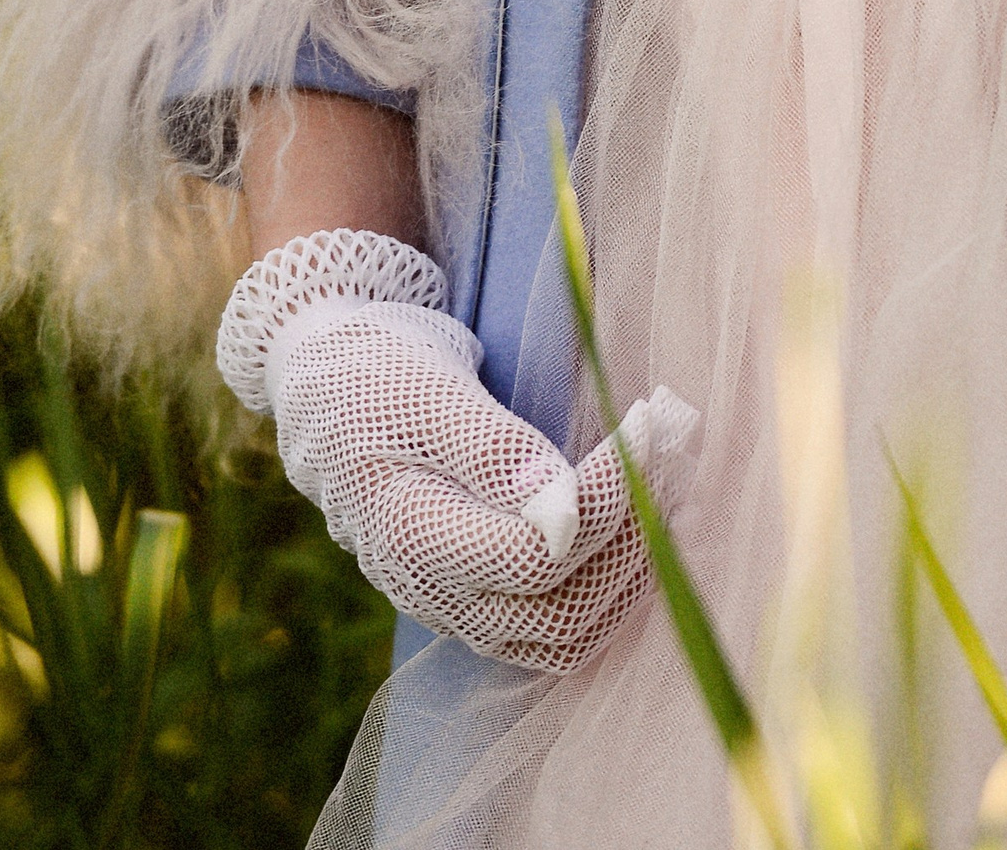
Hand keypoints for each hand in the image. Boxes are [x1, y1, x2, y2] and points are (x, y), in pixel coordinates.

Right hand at [219, 230, 697, 671]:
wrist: (330, 387)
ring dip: (632, 572)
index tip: (651, 420)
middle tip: (675, 451)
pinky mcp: (479, 597)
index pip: (533, 555)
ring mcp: (454, 604)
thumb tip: (562, 509)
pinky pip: (555, 626)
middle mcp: (433, 590)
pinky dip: (609, 590)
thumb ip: (489, 449)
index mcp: (411, 534)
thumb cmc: (376, 371)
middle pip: (558, 611)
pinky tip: (642, 529)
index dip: (606, 499)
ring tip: (671, 488)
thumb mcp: (425, 386)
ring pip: (564, 634)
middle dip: (634, 537)